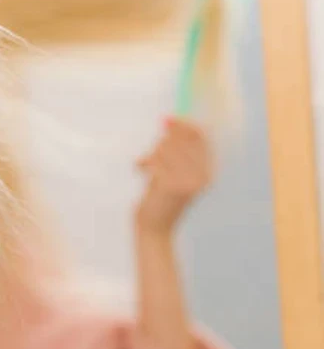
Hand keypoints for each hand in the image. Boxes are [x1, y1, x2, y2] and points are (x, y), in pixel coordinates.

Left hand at [136, 118, 213, 234]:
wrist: (154, 228)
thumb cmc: (160, 198)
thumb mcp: (172, 171)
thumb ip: (175, 149)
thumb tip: (168, 120)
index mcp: (208, 171)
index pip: (201, 137)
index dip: (184, 124)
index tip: (167, 119)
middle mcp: (203, 176)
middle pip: (181, 139)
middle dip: (161, 144)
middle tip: (149, 158)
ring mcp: (189, 180)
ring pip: (165, 148)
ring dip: (151, 155)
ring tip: (145, 167)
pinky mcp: (172, 185)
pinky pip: (155, 160)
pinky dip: (144, 163)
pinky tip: (141, 170)